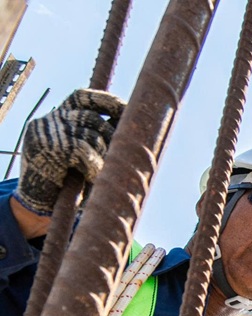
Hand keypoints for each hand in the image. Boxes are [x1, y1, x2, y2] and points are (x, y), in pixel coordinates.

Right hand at [15, 88, 124, 216]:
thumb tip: (132, 130)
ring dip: (103, 157)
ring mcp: (47, 132)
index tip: (128, 109)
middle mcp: (51, 120)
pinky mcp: (48, 147)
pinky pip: (83, 151)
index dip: (107, 101)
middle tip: (120, 155)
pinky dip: (94, 166)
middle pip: (92, 118)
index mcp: (58, 116)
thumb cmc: (67, 180)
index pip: (83, 97)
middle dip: (112, 136)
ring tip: (100, 173)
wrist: (37, 201)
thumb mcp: (81, 154)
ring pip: (91, 135)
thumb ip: (97, 138)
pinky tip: (91, 177)